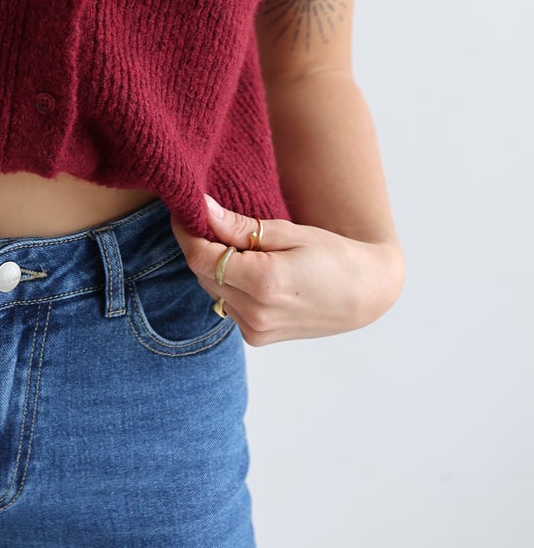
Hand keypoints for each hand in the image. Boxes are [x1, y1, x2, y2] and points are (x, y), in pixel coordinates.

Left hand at [169, 194, 405, 344]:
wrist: (363, 294)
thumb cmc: (332, 255)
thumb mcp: (289, 232)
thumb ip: (240, 226)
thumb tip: (202, 208)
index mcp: (264, 283)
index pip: (201, 257)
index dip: (186, 232)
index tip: (184, 210)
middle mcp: (256, 313)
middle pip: (203, 273)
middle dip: (203, 246)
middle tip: (217, 223)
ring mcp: (256, 330)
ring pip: (212, 290)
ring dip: (216, 267)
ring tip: (245, 249)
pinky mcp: (257, 338)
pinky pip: (227, 305)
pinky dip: (230, 286)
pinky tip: (253, 273)